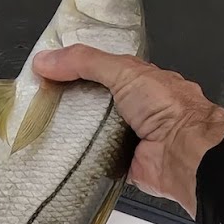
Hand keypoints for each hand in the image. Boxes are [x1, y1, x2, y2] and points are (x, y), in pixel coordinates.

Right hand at [33, 45, 223, 217]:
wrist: (184, 153)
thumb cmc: (168, 109)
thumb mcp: (124, 71)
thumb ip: (85, 62)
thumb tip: (46, 60)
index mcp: (137, 81)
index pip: (99, 69)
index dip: (73, 68)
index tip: (45, 69)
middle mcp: (132, 108)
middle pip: (91, 102)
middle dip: (68, 101)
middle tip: (39, 100)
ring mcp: (127, 137)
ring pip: (90, 131)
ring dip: (72, 131)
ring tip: (42, 126)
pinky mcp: (121, 163)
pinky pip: (93, 159)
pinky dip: (79, 158)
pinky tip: (59, 153)